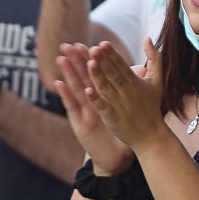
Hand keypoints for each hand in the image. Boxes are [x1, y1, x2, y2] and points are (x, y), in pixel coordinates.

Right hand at [51, 43, 130, 172]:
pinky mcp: (79, 122)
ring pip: (74, 88)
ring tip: (60, 58)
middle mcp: (89, 102)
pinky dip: (65, 95)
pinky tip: (59, 84)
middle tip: (66, 45)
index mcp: (101, 95)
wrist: (116, 157)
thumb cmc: (120, 130)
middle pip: (81, 77)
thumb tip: (140, 69)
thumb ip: (130, 88)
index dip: (89, 58)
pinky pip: (72, 107)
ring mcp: (83, 111)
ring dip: (67, 73)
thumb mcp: (124, 107)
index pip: (95, 73)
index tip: (84, 42)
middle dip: (74, 61)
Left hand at [85, 40, 167, 148]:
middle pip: (113, 74)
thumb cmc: (151, 105)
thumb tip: (148, 38)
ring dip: (98, 76)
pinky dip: (96, 100)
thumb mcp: (156, 81)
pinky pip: (104, 108)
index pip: (121, 65)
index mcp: (135, 82)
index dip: (112, 54)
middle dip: (104, 61)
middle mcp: (127, 92)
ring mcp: (120, 105)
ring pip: (107, 88)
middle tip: (93, 48)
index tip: (103, 43)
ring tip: (89, 63)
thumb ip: (154, 59)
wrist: (151, 135)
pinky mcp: (113, 118)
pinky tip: (87, 90)